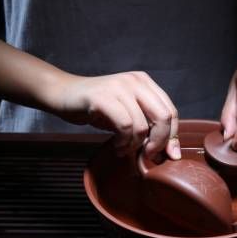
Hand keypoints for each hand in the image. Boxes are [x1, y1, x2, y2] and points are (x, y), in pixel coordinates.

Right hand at [52, 71, 180, 158]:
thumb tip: (169, 151)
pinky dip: (122, 142)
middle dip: (160, 142)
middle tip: (148, 155)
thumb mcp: (127, 113)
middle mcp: (135, 81)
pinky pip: (124, 126)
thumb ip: (147, 125)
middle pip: (163, 117)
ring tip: (123, 149)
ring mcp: (119, 87)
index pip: (171, 111)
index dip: (173, 136)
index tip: (169, 155)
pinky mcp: (103, 97)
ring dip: (134, 145)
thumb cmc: (97, 107)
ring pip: (142, 125)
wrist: (63, 94)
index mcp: (145, 83)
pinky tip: (116, 146)